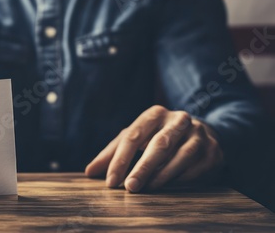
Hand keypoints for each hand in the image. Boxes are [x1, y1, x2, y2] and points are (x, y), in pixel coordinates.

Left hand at [85, 105, 223, 191]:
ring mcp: (199, 134)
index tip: (111, 181)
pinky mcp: (214, 150)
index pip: (133, 136)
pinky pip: (198, 167)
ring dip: (164, 174)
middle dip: (143, 167)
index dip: (120, 159)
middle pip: (159, 144)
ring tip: (149, 188)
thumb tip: (89, 171)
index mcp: (154, 114)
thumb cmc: (158, 137)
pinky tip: (171, 187)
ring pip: (181, 155)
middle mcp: (178, 120)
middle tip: (130, 187)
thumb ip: (112, 154)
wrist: (201, 133)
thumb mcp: (135, 139)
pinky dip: (183, 178)